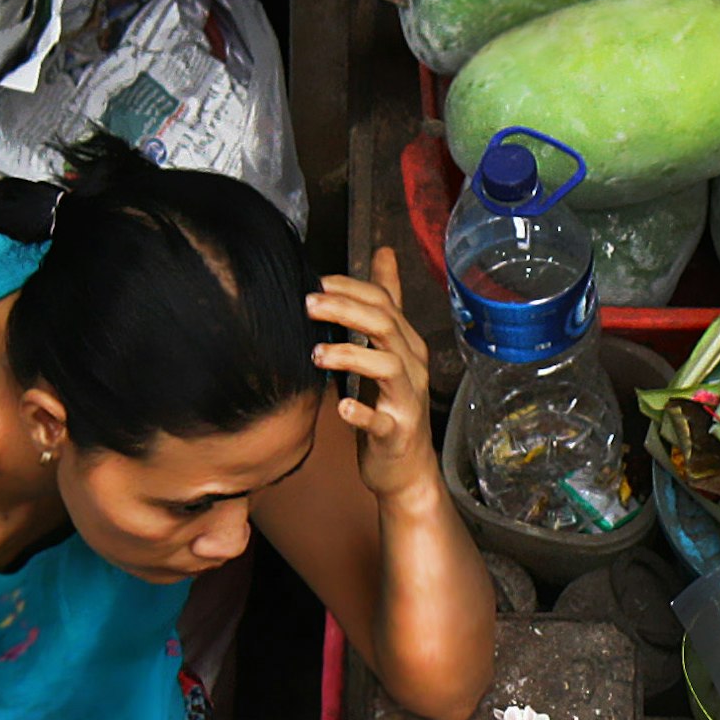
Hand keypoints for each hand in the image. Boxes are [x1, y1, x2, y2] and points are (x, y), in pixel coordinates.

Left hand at [309, 250, 438, 505]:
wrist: (405, 468)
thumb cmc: (391, 403)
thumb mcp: (389, 349)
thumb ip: (387, 303)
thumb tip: (384, 252)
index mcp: (407, 344)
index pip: (384, 303)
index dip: (351, 288)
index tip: (315, 282)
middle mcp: (412, 367)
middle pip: (386, 326)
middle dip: (346, 310)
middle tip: (307, 304)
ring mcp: (407, 400)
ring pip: (387, 367)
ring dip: (351, 355)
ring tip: (316, 354)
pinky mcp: (398, 433)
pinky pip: (382, 421)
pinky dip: (363, 412)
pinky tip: (342, 406)